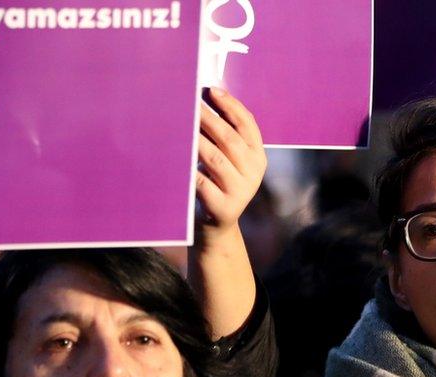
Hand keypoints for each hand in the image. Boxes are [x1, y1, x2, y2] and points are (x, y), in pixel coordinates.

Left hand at [196, 86, 266, 241]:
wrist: (216, 227)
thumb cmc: (217, 183)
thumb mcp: (229, 161)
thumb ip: (225, 135)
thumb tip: (206, 97)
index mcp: (258, 156)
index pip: (248, 125)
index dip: (230, 106)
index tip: (211, 91)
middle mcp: (253, 173)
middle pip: (230, 139)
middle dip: (209, 119)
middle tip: (190, 104)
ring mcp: (239, 192)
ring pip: (215, 159)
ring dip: (197, 140)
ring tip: (181, 125)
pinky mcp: (222, 208)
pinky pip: (201, 183)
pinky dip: (189, 170)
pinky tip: (177, 157)